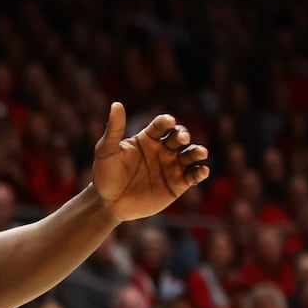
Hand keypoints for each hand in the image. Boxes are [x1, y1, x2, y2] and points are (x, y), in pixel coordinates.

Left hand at [91, 103, 208, 220]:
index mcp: (148, 138)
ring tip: (200, 152)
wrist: (108, 203)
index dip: (166, 122)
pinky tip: (202, 171)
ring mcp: (172, 166)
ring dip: (197, 152)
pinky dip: (200, 172)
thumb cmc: (105, 175)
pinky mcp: (178, 184)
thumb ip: (114, 130)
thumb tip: (116, 103)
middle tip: (181, 138)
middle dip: (182, 135)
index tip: (168, 121)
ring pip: (191, 155)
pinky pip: (194, 175)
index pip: (161, 125)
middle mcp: (163, 149)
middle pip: (179, 136)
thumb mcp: (106, 151)